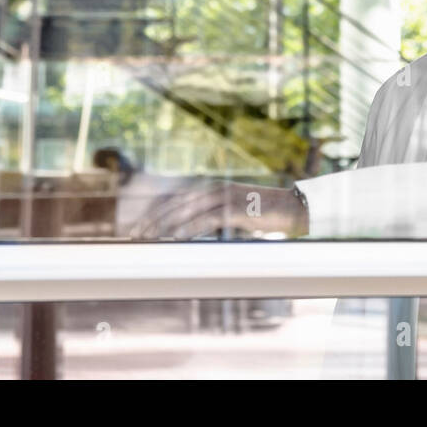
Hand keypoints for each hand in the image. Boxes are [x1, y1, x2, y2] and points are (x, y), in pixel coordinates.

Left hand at [126, 179, 308, 239]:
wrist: (291, 208)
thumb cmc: (261, 214)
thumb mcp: (231, 215)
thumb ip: (211, 219)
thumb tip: (188, 234)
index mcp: (210, 188)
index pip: (174, 198)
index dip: (154, 212)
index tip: (138, 227)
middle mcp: (213, 188)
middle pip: (174, 203)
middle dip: (152, 219)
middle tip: (134, 235)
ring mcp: (224, 196)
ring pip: (186, 210)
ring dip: (164, 225)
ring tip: (148, 239)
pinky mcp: (234, 208)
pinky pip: (206, 219)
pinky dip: (188, 228)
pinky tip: (175, 239)